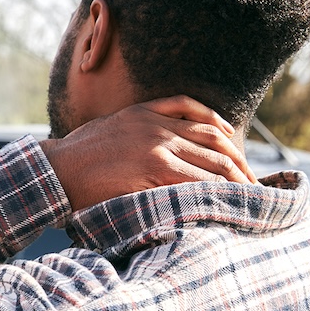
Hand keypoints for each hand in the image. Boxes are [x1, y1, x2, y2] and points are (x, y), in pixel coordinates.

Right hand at [40, 95, 257, 210]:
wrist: (56, 170)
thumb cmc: (77, 156)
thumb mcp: (109, 129)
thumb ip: (138, 129)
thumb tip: (158, 149)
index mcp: (147, 111)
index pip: (202, 118)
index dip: (227, 138)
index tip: (238, 157)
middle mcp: (157, 125)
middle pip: (215, 140)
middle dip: (239, 163)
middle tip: (253, 182)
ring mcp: (157, 146)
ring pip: (210, 161)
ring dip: (234, 180)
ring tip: (249, 196)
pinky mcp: (153, 168)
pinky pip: (195, 178)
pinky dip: (214, 189)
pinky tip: (226, 198)